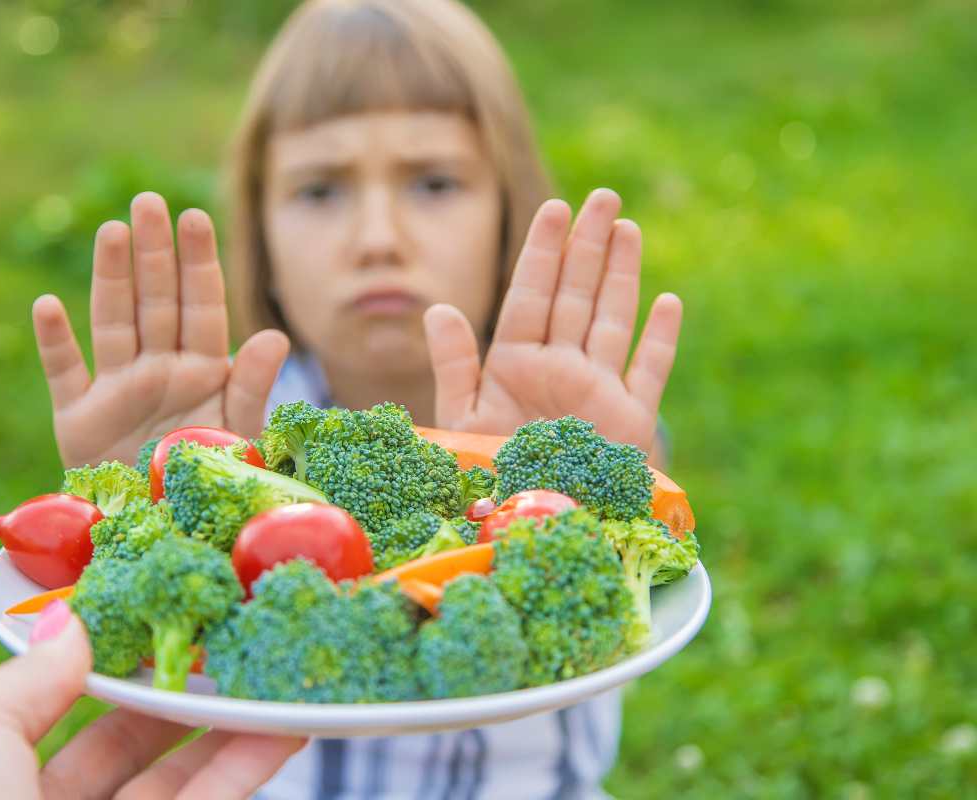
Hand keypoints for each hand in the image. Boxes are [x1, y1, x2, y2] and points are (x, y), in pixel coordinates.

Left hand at [0, 601, 304, 799]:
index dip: (115, 665)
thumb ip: (27, 676)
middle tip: (232, 638)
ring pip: (183, 779)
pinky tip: (285, 725)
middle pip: (133, 745)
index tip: (163, 618)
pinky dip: (248, 765)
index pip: (63, 709)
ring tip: (276, 672)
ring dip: (233, 726)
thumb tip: (71, 619)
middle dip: (183, 692)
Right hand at [33, 192, 289, 468]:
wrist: (161, 535)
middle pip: (156, 301)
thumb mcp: (239, 438)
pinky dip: (55, 343)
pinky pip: (65, 374)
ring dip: (111, 279)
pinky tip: (47, 306)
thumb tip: (276, 336)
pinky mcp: (79, 419)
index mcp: (203, 372)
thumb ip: (253, 388)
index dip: (197, 262)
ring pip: (113, 322)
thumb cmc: (208, 484)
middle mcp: (159, 370)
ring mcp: (117, 390)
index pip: (201, 306)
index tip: (195, 216)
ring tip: (112, 232)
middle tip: (149, 202)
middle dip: (154, 253)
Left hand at [423, 189, 681, 454]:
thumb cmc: (490, 480)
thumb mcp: (463, 422)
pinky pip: (648, 372)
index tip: (554, 208)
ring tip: (626, 228)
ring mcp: (597, 391)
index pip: (531, 296)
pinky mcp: (629, 422)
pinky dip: (658, 339)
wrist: (530, 529)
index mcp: (515, 365)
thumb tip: (438, 307)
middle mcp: (559, 370)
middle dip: (586, 247)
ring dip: (620, 276)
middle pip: (574, 296)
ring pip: (611, 320)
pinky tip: (668, 300)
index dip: (543, 252)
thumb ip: (454, 365)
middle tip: (602, 197)